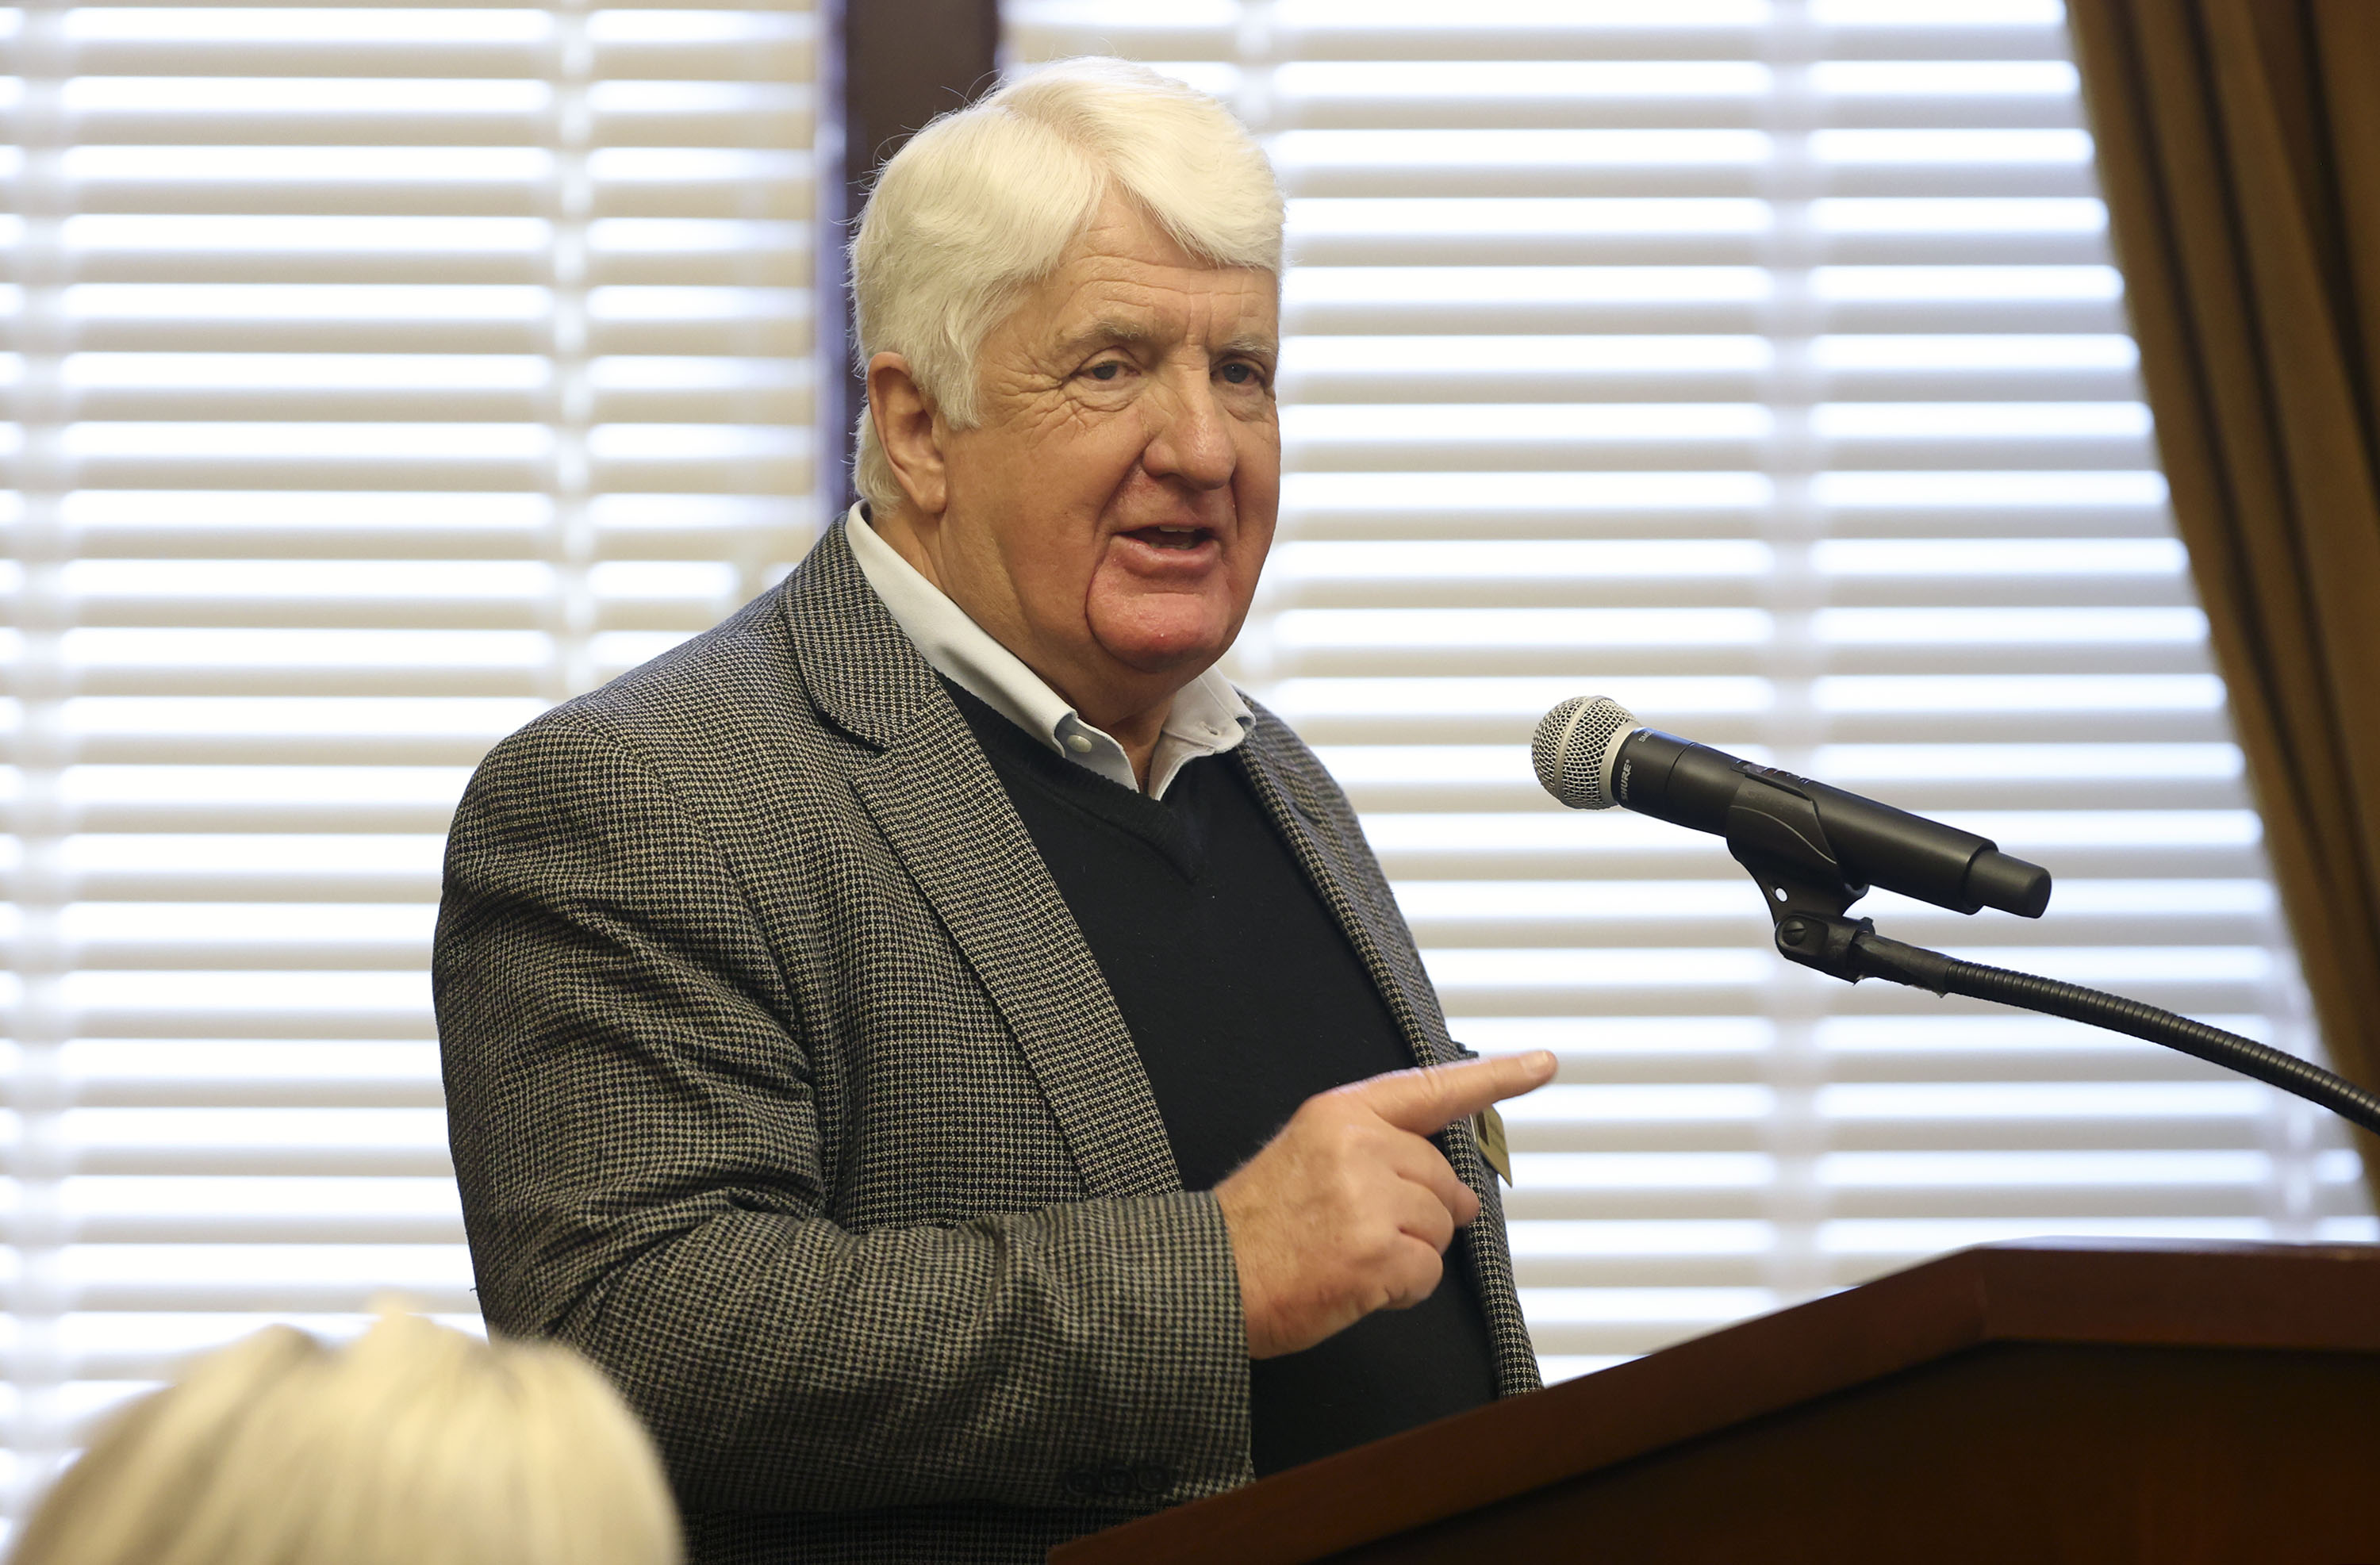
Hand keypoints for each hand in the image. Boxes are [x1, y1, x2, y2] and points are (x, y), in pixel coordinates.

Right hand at [1214, 1051, 1556, 1359]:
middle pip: (1442, 1179)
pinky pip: (1427, 1272)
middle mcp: (1358, 1146)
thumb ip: (1380, 1153)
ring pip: (1440, 1227)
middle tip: (1361, 1231)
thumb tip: (1460, 1194)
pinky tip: (1355, 1282)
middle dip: (1420, 1213)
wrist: (1210, 1278)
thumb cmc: (1258, 1227)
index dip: (1496, 1078)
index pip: (1432, 1088)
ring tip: (1348, 1256)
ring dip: (1407, 1252)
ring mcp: (1367, 1198)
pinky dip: (1401, 1289)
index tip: (1544, 1064)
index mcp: (1340, 1114)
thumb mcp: (1310, 1157)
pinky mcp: (1375, 1252)